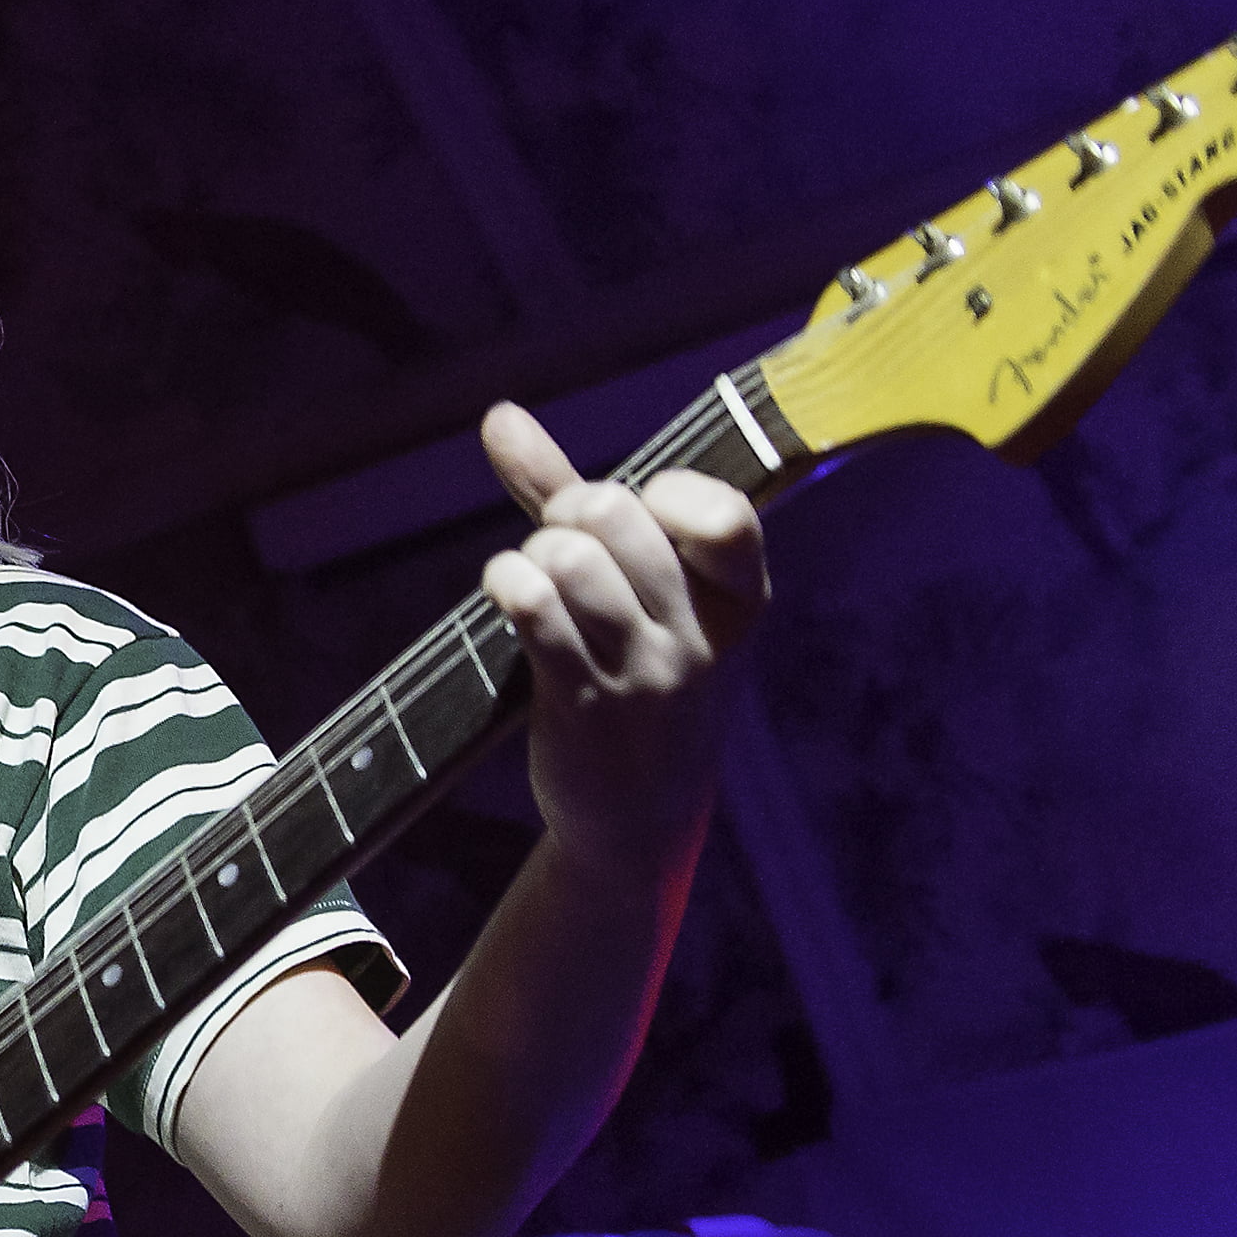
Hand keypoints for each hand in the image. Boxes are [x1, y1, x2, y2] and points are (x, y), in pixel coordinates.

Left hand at [477, 400, 766, 885]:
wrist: (639, 821)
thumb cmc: (636, 680)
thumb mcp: (635, 592)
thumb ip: (565, 494)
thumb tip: (498, 415)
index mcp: (738, 601)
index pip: (721, 513)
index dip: (660, 495)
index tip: (638, 521)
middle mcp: (700, 638)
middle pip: (616, 515)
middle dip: (570, 512)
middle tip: (560, 544)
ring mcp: (645, 675)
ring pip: (570, 559)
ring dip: (533, 555)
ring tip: (533, 581)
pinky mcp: (584, 705)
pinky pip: (535, 609)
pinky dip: (508, 582)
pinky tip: (507, 594)